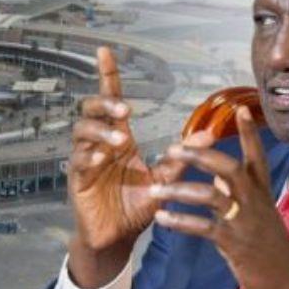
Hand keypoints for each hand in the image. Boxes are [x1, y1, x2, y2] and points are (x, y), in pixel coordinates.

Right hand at [66, 46, 212, 288]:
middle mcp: (99, 144)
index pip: (110, 99)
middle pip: (90, 109)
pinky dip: (90, 155)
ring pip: (81, 132)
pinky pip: (78, 160)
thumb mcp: (162, 179)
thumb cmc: (136, 206)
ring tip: (118, 139)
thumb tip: (210, 133)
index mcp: (118, 138)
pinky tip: (102, 157)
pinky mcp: (78, 180)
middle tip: (124, 110)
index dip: (107, 75)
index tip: (105, 51)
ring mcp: (85, 161)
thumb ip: (182, 157)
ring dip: (99, 131)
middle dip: (104, 104)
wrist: (117, 237)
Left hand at [149, 106, 288, 288]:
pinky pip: (203, 227)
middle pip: (228, 166)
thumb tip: (218, 176)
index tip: (239, 109)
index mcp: (262, 193)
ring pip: (210, 195)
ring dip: (179, 190)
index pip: (256, 156)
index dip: (248, 133)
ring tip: (154, 190)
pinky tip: (161, 219)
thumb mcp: (258, 217)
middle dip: (199, 154)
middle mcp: (255, 202)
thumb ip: (237, 194)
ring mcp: (245, 221)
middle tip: (172, 148)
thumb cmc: (271, 251)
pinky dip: (180, 221)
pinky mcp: (234, 243)